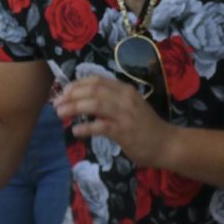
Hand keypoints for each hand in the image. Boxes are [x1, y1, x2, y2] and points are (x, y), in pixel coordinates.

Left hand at [53, 76, 167, 167]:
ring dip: (74, 108)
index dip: (77, 84)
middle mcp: (125, 98)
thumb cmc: (146, 126)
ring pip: (94, 105)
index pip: (97, 80)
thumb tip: (84, 100)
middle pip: (92, 90)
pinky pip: (101, 126)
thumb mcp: (129, 106)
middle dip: (71, 95)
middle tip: (56, 104)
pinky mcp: (124, 131)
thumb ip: (111, 101)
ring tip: (60, 114)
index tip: (64, 92)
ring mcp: (125, 114)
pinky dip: (86, 128)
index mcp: (125, 90)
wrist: (167, 144)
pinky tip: (75, 131)